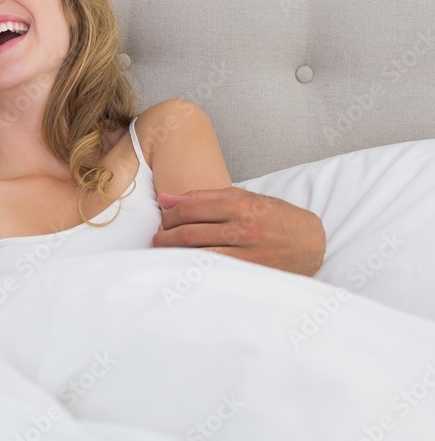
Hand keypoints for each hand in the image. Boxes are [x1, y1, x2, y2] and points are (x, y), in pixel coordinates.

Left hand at [151, 187, 324, 275]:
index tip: (162, 221)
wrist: (311, 242)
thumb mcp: (242, 197)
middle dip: (165, 236)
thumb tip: (164, 199)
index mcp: (240, 204)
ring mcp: (248, 253)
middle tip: (158, 238)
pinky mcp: (252, 273)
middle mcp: (244, 228)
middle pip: (188, 232)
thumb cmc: (273, 217)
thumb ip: (202, 197)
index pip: (190, 209)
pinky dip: (194, 269)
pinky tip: (184, 267)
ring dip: (173, 255)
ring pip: (197, 254)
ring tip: (165, 253)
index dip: (168, 215)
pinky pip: (214, 272)